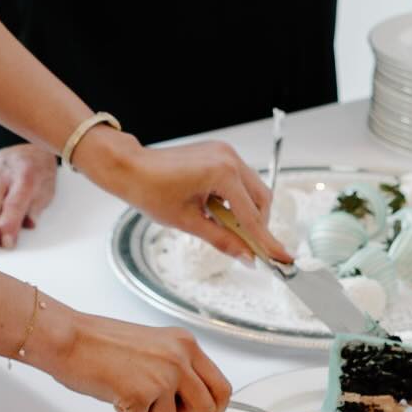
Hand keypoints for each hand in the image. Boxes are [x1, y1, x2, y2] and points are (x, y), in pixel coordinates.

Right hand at [29, 300, 231, 411]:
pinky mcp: (141, 395)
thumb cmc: (102, 342)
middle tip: (159, 406)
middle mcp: (180, 359)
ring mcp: (162, 377)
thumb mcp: (155, 346)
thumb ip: (178, 367)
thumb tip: (193, 399)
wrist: (70, 338)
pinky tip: (114, 391)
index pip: (221, 385)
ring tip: (128, 389)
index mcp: (186, 344)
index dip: (214, 406)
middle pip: (207, 409)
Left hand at [74, 131, 292, 266]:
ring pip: (253, 189)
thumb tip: (247, 257)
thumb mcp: (188, 222)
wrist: (130, 167)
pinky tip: (218, 209)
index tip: (281, 258)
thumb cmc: (150, 191)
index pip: (252, 216)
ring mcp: (225, 152)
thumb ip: (223, 240)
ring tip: (225, 226)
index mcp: (222, 173)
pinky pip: (239, 179)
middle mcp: (229, 158)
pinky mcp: (219, 152)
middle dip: (257, 224)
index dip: (266, 241)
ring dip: (246, 211)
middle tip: (249, 247)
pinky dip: (235, 198)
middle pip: (261, 199)